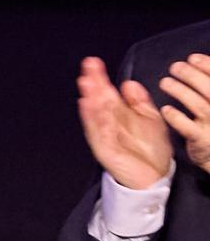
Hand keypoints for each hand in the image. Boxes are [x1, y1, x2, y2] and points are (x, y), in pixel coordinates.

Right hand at [75, 57, 172, 188]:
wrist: (154, 177)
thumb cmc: (150, 150)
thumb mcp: (151, 120)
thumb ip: (140, 102)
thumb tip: (129, 84)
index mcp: (119, 114)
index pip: (107, 92)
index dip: (100, 78)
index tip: (94, 63)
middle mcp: (109, 122)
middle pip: (98, 99)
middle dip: (93, 83)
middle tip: (88, 67)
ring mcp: (105, 135)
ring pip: (95, 113)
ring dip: (90, 97)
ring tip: (86, 82)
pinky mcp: (105, 148)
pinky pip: (96, 131)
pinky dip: (92, 118)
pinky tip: (87, 105)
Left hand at [158, 55, 209, 173]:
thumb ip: (208, 84)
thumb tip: (197, 61)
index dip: (208, 66)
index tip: (193, 58)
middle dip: (192, 76)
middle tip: (175, 67)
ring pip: (200, 106)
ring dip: (180, 91)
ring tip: (165, 82)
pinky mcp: (202, 140)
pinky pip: (188, 128)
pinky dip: (176, 117)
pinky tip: (166, 109)